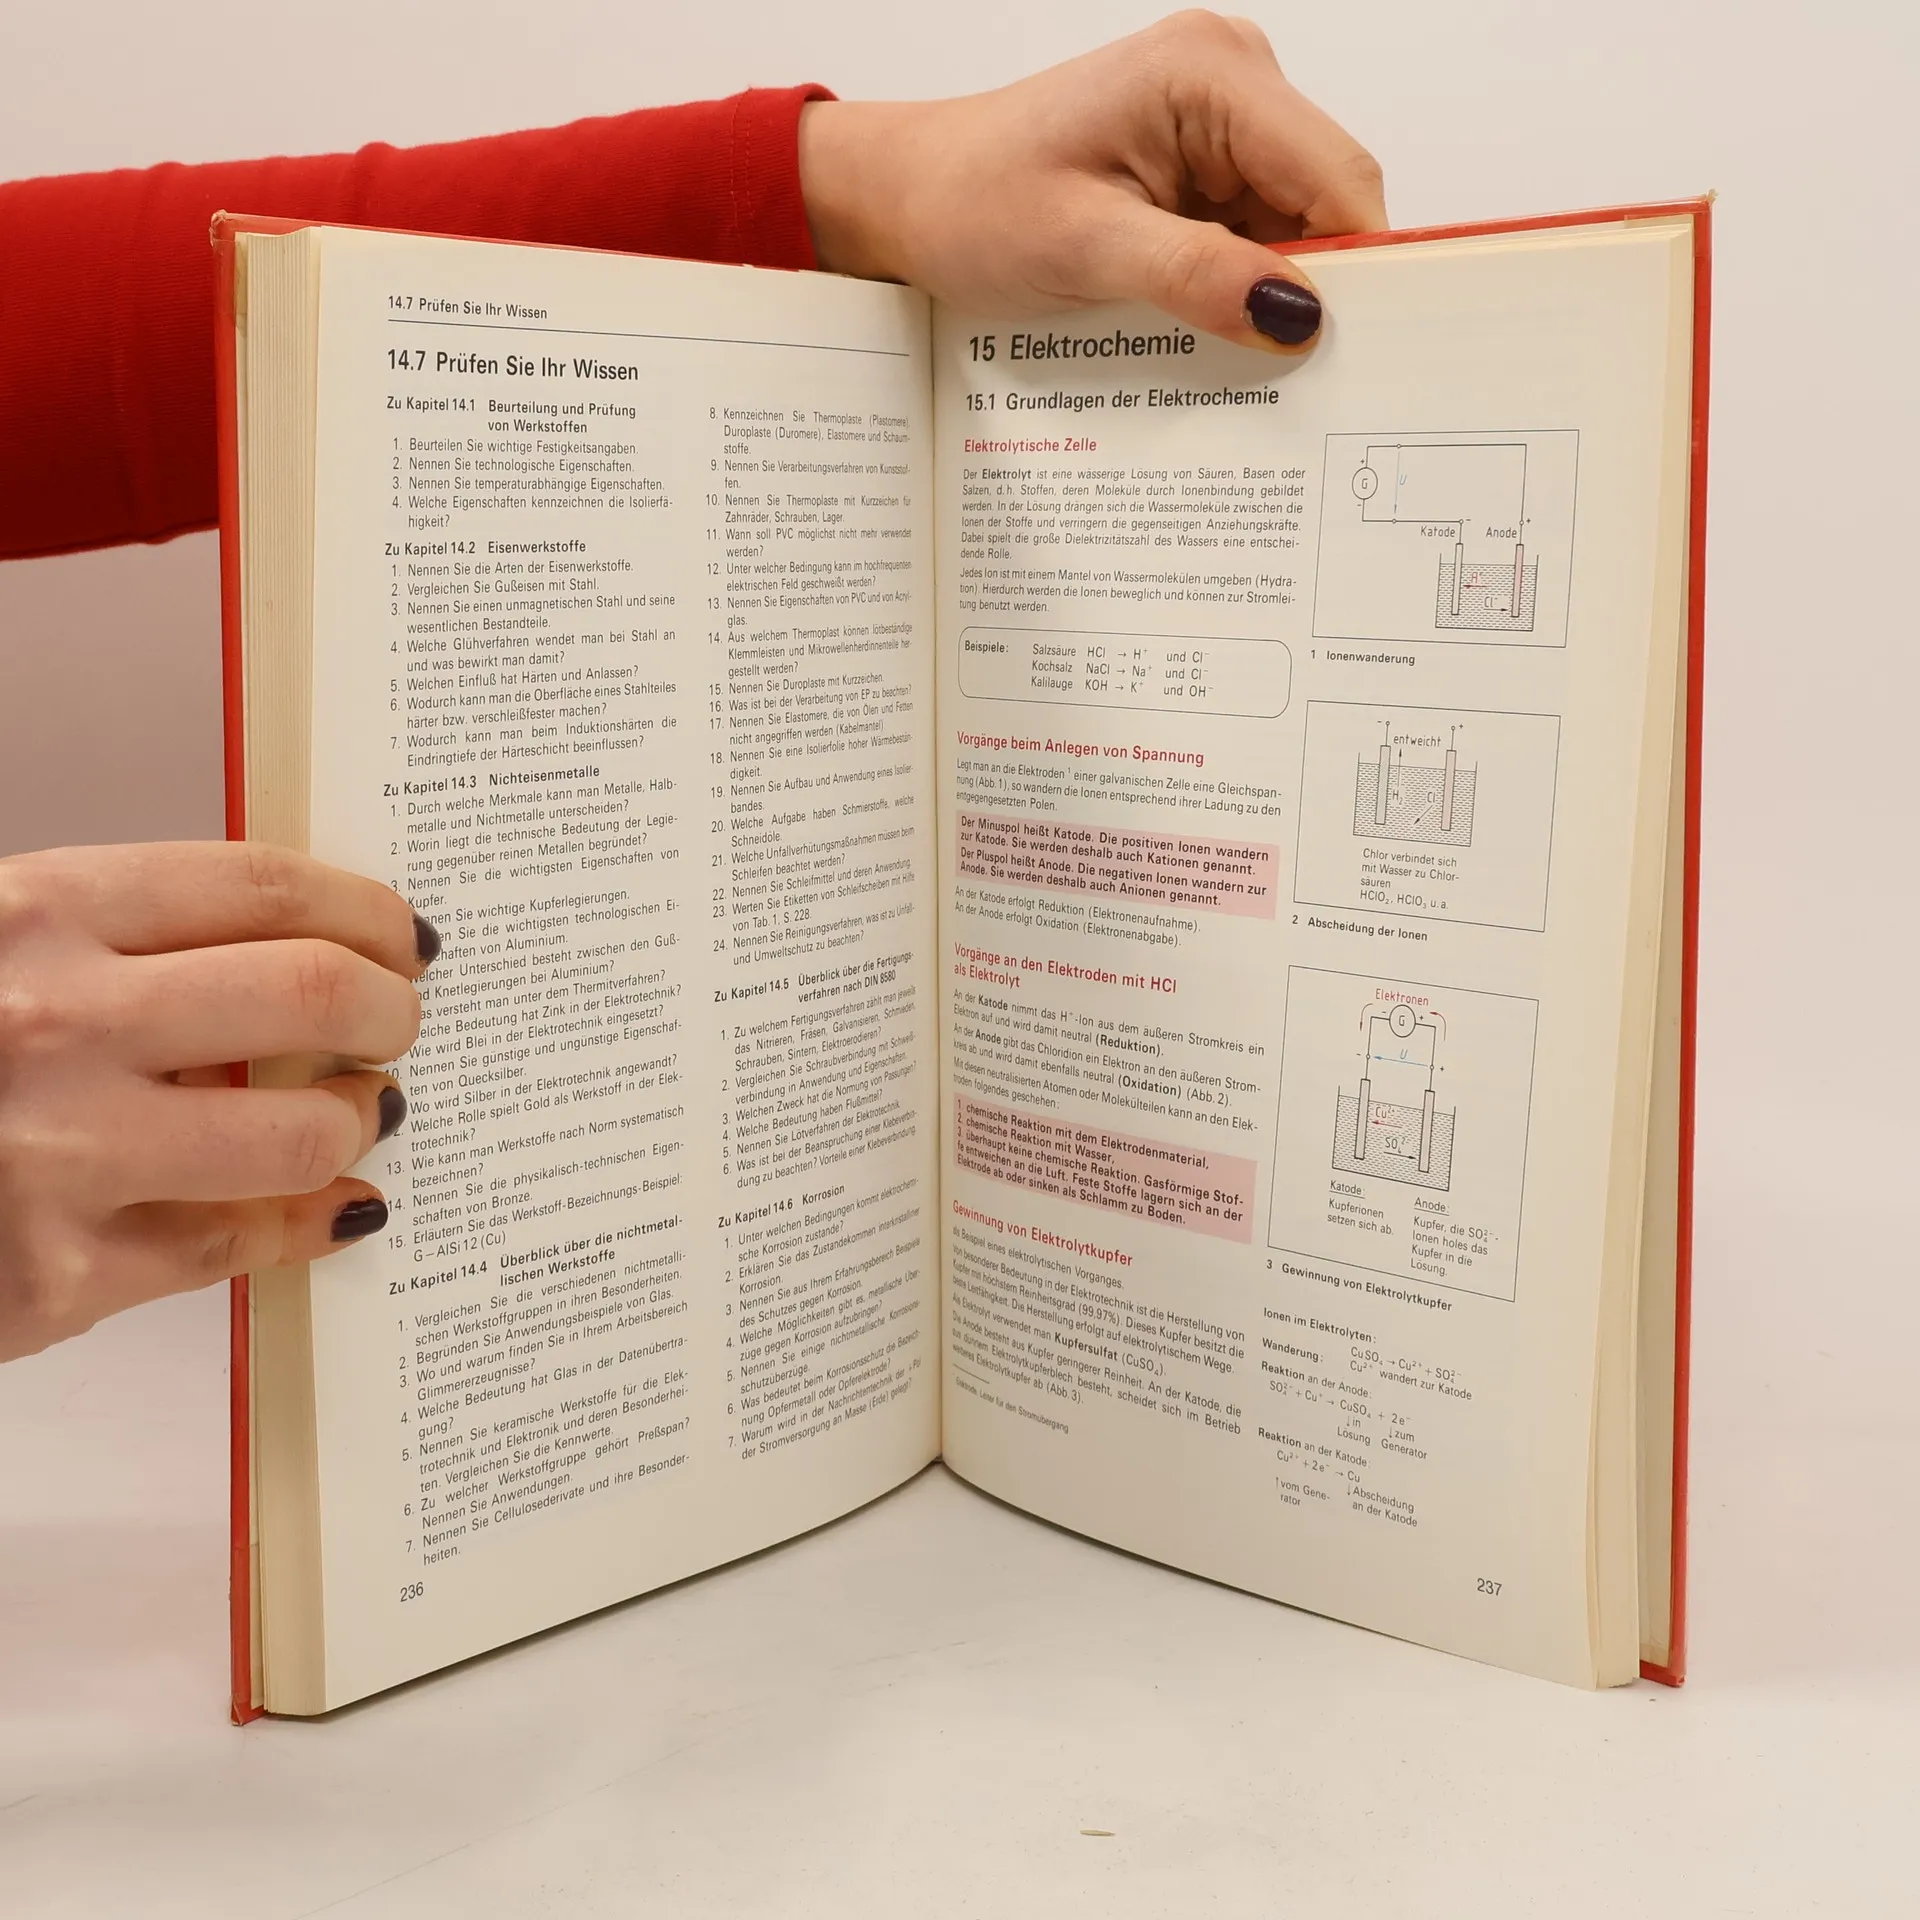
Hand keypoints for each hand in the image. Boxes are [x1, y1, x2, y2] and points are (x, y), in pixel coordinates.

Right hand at [0, 843, 433, 1361]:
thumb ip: (112, 947)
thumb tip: (292, 951)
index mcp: (31, 916)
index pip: (260, 887)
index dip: (365, 910)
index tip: (404, 934)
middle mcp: (51, 1023)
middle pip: (312, 993)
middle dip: (390, 1011)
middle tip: (400, 1026)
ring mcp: (56, 1155)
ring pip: (297, 1132)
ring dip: (359, 1121)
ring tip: (362, 1114)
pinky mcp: (54, 1277)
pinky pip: (234, 1246)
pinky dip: (307, 1224)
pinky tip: (336, 1207)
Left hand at [799, 10, 1386, 352]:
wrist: (912, 198)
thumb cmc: (973, 203)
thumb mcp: (1084, 250)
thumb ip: (1197, 277)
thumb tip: (1298, 316)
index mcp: (1210, 74)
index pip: (1337, 176)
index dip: (1358, 268)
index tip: (1354, 357)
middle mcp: (1232, 82)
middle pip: (1327, 202)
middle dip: (1312, 289)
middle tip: (1289, 381)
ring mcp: (1221, 125)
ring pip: (1295, 229)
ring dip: (1270, 298)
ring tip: (1224, 355)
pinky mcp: (1203, 167)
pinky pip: (1255, 237)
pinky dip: (1240, 290)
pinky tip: (1204, 329)